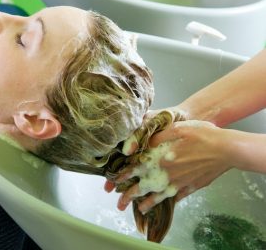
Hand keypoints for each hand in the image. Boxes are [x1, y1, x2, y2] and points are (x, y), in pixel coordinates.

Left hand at [106, 120, 233, 213]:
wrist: (225, 149)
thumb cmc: (201, 135)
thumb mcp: (175, 129)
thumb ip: (156, 137)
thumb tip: (142, 144)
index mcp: (159, 159)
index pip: (135, 170)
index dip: (122, 176)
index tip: (113, 181)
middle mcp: (166, 174)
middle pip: (143, 188)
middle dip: (129, 196)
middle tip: (120, 203)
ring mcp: (179, 183)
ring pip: (159, 196)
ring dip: (147, 203)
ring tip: (140, 209)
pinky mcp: (191, 187)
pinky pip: (176, 197)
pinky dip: (168, 201)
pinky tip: (164, 202)